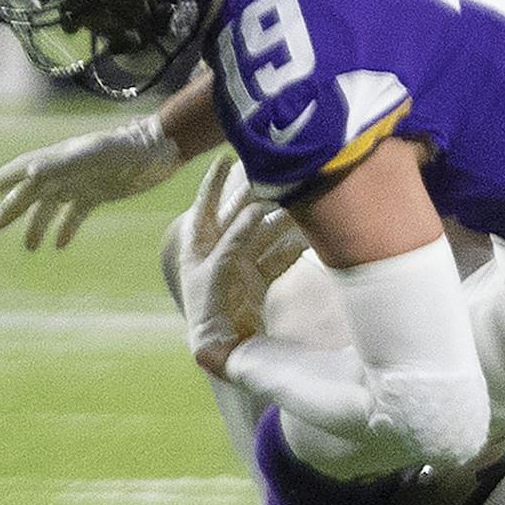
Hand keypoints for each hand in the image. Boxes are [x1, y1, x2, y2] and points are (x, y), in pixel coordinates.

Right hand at [0, 115, 181, 248]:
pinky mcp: (100, 193)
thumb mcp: (94, 155)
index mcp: (59, 158)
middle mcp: (67, 170)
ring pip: (52, 206)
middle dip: (10, 210)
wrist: (160, 149)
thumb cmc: (127, 147)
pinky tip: (59, 246)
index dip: (0, 182)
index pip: (22, 171)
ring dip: (37, 225)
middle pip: (32, 193)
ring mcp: (82, 181)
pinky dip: (67, 228)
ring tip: (28, 248)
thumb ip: (63, 163)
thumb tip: (30, 172)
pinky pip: (77, 213)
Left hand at [177, 155, 284, 373]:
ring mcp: (241, 265)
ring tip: (300, 206)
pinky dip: (291, 250)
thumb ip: (236, 239)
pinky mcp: (258, 280)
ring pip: (263, 235)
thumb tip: (258, 208)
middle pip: (239, 216)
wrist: (221, 347)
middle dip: (257, 197)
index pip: (205, 205)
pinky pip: (277, 259)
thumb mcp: (218, 270)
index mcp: (198, 245)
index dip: (215, 182)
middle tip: (276, 177)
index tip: (226, 158)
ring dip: (281, 223)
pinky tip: (307, 240)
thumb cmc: (207, 310)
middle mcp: (219, 251)